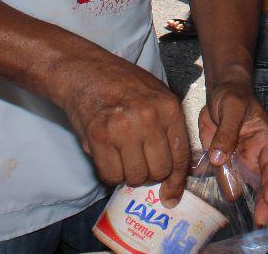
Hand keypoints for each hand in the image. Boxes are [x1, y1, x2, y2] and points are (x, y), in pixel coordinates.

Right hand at [51, 51, 190, 201]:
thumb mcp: (157, 96)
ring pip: (136, 176)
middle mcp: (149, 118)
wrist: (86, 72)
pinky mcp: (99, 137)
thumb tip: (179, 171)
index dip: (177, 180)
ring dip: (129, 174)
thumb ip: (169, 128)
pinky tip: (108, 157)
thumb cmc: (123, 85)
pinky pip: (111, 175)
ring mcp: (124, 128)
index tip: (172, 195)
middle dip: (150, 174)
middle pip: (159, 170)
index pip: (181, 155)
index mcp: (169, 107)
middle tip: (140, 163)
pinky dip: (110, 173)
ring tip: (123, 156)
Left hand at [198, 78, 267, 224]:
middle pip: (261, 180)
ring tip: (249, 221)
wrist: (221, 92)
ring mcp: (240, 158)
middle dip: (263, 201)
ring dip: (245, 200)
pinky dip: (226, 189)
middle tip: (261, 221)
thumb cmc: (233, 96)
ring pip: (244, 183)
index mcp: (264, 139)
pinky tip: (226, 204)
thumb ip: (227, 132)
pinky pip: (225, 177)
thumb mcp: (231, 108)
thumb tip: (220, 158)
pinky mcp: (225, 160)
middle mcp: (254, 153)